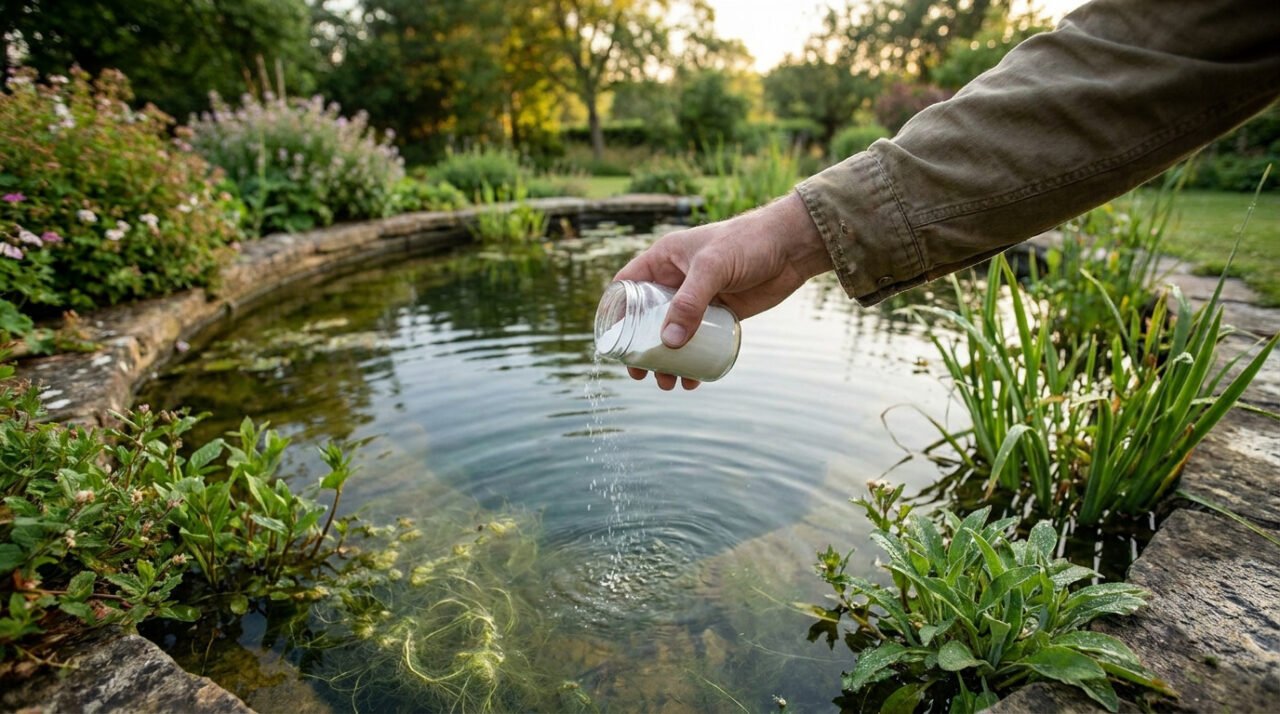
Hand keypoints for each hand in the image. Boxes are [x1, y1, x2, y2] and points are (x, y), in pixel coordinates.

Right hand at [612, 191, 832, 389]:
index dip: (616, 313)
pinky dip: (694, 360)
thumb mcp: (713, 268)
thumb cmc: (747, 242)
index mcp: (664, 260)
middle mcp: (676, 280)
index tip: (613, 343)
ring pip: (674, 334)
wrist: (792, 246)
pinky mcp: (721, 313)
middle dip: (642, 349)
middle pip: (647, 319)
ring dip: (669, 361)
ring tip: (669, 383)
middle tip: (641, 374)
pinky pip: (700, 340)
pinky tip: (695, 378)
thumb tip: (669, 344)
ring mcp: (699, 299)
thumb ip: (690, 303)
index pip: (628, 286)